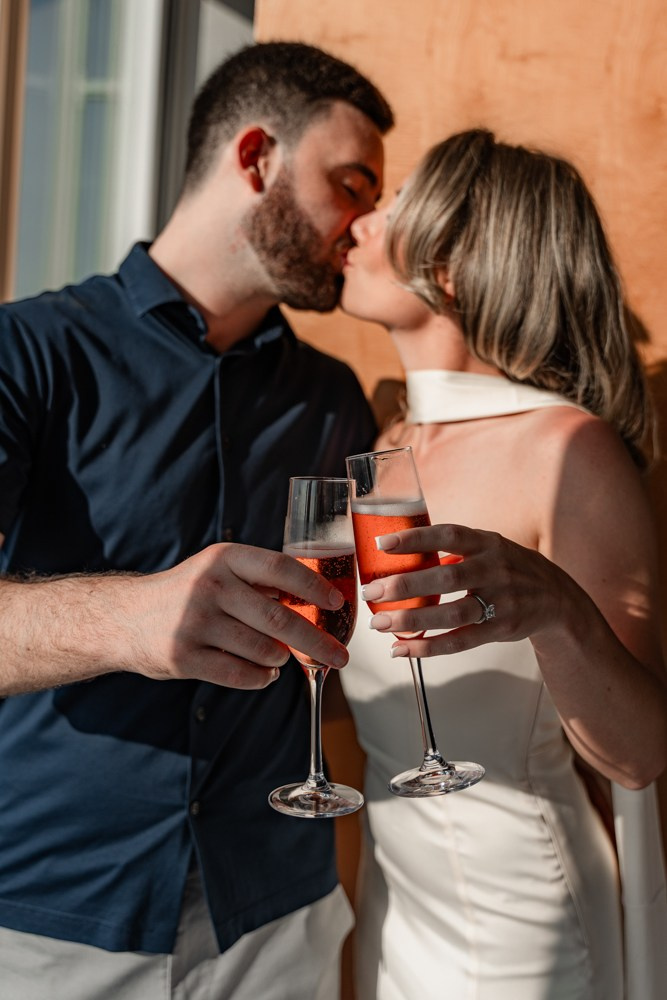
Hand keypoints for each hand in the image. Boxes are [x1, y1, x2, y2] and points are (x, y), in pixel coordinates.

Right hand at [117, 543, 349, 687]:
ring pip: (263, 650)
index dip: (313, 587)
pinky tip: (265, 673)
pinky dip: (261, 677)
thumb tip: (318, 599)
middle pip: (279, 619)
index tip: (337, 603)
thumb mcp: (217, 571)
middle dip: (317, 641)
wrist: (125, 618)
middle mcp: (209, 587)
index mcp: (223, 559)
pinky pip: (240, 674)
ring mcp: (194, 623)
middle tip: (340, 656)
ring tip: (280, 657)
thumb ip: (258, 580)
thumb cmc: (186, 594)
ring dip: (282, 659)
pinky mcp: (183, 657)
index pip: (280, 568)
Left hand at [362, 523, 572, 657]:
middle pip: (446, 578)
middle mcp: (495, 569)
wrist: (556, 598)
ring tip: (380, 624)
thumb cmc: (508, 568)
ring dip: (411, 620)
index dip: (415, 538)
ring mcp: (501, 601)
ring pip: (451, 614)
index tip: (381, 543)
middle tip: (371, 592)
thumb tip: (398, 551)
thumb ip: (453, 548)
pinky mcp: (501, 629)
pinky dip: (428, 647)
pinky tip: (402, 648)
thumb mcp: (489, 547)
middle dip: (404, 586)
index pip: (449, 535)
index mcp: (488, 543)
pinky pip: (460, 641)